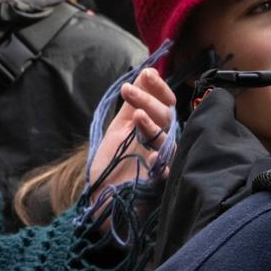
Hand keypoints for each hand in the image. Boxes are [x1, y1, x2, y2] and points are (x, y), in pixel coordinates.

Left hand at [89, 68, 176, 192]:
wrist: (102, 197)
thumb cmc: (114, 163)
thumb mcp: (120, 127)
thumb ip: (133, 103)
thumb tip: (146, 72)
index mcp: (155, 129)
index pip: (165, 104)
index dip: (158, 88)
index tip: (147, 73)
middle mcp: (163, 143)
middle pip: (166, 118)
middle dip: (148, 101)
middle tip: (127, 90)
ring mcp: (164, 162)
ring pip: (167, 140)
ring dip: (152, 127)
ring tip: (137, 116)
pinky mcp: (160, 184)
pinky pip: (166, 172)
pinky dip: (162, 163)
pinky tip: (154, 157)